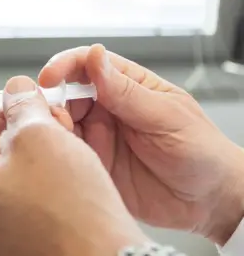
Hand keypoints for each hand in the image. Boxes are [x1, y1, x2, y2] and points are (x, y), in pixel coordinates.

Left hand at [0, 76, 147, 255]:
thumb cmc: (68, 211)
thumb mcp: (40, 135)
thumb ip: (22, 105)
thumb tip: (16, 90)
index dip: (17, 114)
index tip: (39, 108)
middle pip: (1, 158)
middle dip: (34, 139)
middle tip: (60, 133)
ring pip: (19, 181)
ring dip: (45, 163)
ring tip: (71, 161)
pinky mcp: (20, 248)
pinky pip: (31, 207)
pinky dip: (49, 191)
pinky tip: (71, 188)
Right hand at [38, 44, 243, 244]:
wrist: (207, 200)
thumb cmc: (199, 150)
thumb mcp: (164, 116)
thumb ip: (125, 91)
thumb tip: (94, 57)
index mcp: (128, 87)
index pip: (88, 65)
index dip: (65, 66)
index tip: (49, 78)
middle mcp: (108, 109)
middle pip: (66, 94)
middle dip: (53, 100)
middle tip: (53, 116)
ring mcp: (99, 136)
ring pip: (62, 122)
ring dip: (53, 126)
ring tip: (58, 137)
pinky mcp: (93, 163)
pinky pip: (67, 152)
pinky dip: (58, 150)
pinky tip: (62, 156)